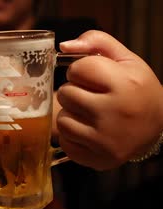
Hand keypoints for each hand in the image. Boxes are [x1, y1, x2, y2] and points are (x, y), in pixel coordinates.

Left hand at [56, 30, 162, 169]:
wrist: (155, 130)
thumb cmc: (137, 90)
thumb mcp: (126, 60)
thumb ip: (97, 42)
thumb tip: (64, 45)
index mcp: (125, 84)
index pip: (78, 69)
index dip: (80, 70)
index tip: (90, 75)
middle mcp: (116, 113)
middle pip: (66, 94)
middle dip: (73, 91)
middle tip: (90, 95)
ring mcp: (105, 139)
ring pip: (62, 120)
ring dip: (71, 114)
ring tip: (88, 113)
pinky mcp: (97, 158)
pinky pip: (65, 141)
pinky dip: (72, 135)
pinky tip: (88, 130)